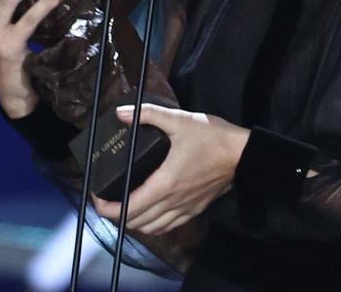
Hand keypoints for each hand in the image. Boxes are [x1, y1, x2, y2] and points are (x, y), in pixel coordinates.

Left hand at [93, 103, 249, 235]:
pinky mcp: (195, 209)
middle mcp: (173, 202)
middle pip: (136, 222)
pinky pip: (168, 226)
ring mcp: (185, 209)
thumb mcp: (179, 120)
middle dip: (116, 215)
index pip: (128, 207)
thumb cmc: (213, 137)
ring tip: (124, 206)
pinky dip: (153, 224)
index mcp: (165, 184)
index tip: (96, 198)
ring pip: (152, 228)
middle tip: (106, 200)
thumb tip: (121, 113)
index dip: (107, 208)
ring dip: (134, 222)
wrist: (244, 154)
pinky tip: (150, 212)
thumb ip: (148, 115)